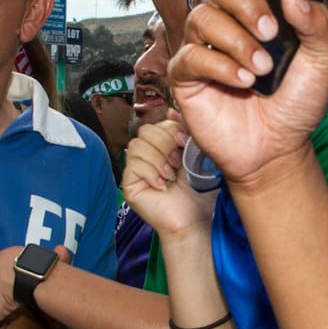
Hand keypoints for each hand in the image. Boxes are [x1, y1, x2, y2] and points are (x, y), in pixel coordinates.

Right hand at [121, 115, 213, 238]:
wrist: (194, 218)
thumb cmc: (198, 190)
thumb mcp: (195, 154)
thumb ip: (184, 131)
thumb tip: (171, 110)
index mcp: (161, 146)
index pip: (156, 124)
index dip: (170, 130)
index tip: (184, 143)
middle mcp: (146, 156)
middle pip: (145, 131)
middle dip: (165, 144)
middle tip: (177, 163)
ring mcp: (136, 170)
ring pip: (137, 146)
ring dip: (158, 160)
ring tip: (170, 176)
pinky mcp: (129, 184)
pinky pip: (133, 165)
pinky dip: (151, 173)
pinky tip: (161, 186)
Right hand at [167, 0, 327, 187]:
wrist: (278, 149)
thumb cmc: (298, 103)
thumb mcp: (325, 60)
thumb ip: (318, 24)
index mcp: (254, 7)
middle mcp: (224, 20)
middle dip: (245, 0)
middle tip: (270, 32)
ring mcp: (202, 45)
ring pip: (205, 17)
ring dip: (238, 42)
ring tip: (260, 70)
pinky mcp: (186, 74)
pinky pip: (194, 54)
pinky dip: (222, 67)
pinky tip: (242, 83)